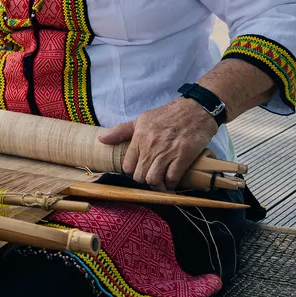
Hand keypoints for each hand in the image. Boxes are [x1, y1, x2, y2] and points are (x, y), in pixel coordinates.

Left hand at [98, 97, 216, 189]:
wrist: (194, 111)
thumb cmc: (166, 115)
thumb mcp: (141, 119)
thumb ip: (121, 131)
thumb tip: (101, 140)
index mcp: (139, 138)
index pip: (127, 167)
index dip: (132, 172)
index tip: (138, 170)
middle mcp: (151, 147)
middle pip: (139, 177)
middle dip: (143, 181)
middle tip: (149, 178)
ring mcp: (167, 153)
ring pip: (154, 181)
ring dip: (156, 185)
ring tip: (160, 182)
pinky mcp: (183, 157)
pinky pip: (172, 179)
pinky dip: (171, 184)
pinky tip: (172, 181)